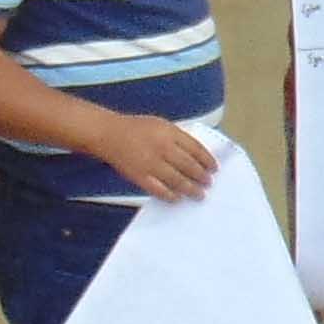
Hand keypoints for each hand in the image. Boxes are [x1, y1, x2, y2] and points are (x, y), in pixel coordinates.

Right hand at [101, 113, 221, 202]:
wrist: (110, 134)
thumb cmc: (137, 128)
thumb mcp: (162, 125)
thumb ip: (179, 138)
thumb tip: (197, 155)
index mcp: (170, 133)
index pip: (195, 148)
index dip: (207, 160)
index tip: (214, 168)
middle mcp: (162, 148)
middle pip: (189, 166)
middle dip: (202, 176)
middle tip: (209, 182)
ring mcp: (151, 164)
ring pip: (177, 180)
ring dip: (191, 188)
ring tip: (199, 194)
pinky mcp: (140, 177)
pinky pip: (159, 190)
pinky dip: (170, 195)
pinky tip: (177, 198)